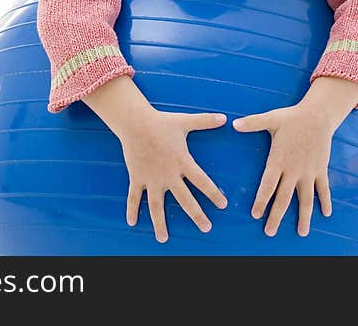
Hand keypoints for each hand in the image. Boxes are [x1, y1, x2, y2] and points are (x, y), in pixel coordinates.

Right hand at [117, 109, 227, 242]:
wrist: (135, 122)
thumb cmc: (162, 122)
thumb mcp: (186, 121)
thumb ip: (206, 121)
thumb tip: (225, 118)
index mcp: (183, 162)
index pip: (202, 181)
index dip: (214, 194)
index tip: (223, 205)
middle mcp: (168, 174)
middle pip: (185, 200)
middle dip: (196, 215)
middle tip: (206, 228)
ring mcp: (151, 178)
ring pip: (156, 206)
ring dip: (160, 223)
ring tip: (163, 239)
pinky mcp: (137, 178)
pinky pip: (133, 197)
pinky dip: (131, 210)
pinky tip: (132, 223)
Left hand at [232, 101, 340, 236]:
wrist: (318, 115)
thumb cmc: (291, 118)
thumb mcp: (271, 119)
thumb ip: (252, 123)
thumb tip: (233, 124)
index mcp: (279, 160)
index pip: (268, 185)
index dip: (261, 201)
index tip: (256, 215)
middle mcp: (294, 170)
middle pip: (284, 198)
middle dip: (276, 216)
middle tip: (269, 232)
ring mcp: (309, 171)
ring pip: (306, 199)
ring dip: (304, 216)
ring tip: (302, 232)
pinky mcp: (321, 169)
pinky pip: (324, 189)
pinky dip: (325, 201)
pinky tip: (326, 214)